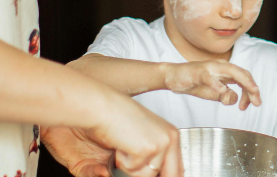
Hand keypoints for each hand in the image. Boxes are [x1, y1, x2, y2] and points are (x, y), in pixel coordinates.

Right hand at [45, 92, 181, 176]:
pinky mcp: (147, 148)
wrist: (99, 106)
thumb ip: (149, 159)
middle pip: (171, 174)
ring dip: (131, 167)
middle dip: (146, 173)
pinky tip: (119, 144)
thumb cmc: (113, 118)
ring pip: (148, 174)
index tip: (161, 174)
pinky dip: (121, 162)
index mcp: (170, 134)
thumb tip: (146, 173)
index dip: (167, 174)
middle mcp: (170, 137)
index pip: (178, 168)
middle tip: (128, 156)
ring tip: (124, 146)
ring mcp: (161, 143)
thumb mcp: (137, 140)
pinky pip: (133, 170)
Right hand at [163, 61, 260, 110]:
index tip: (254, 104)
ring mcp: (210, 68)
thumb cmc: (193, 83)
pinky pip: (209, 77)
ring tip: (251, 92)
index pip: (244, 78)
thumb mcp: (212, 93)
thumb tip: (234, 99)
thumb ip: (224, 96)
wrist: (172, 77)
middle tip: (258, 102)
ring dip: (244, 82)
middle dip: (253, 87)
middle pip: (242, 74)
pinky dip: (217, 84)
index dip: (252, 91)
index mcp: (225, 71)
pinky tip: (223, 91)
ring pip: (232, 71)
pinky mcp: (198, 72)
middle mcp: (221, 66)